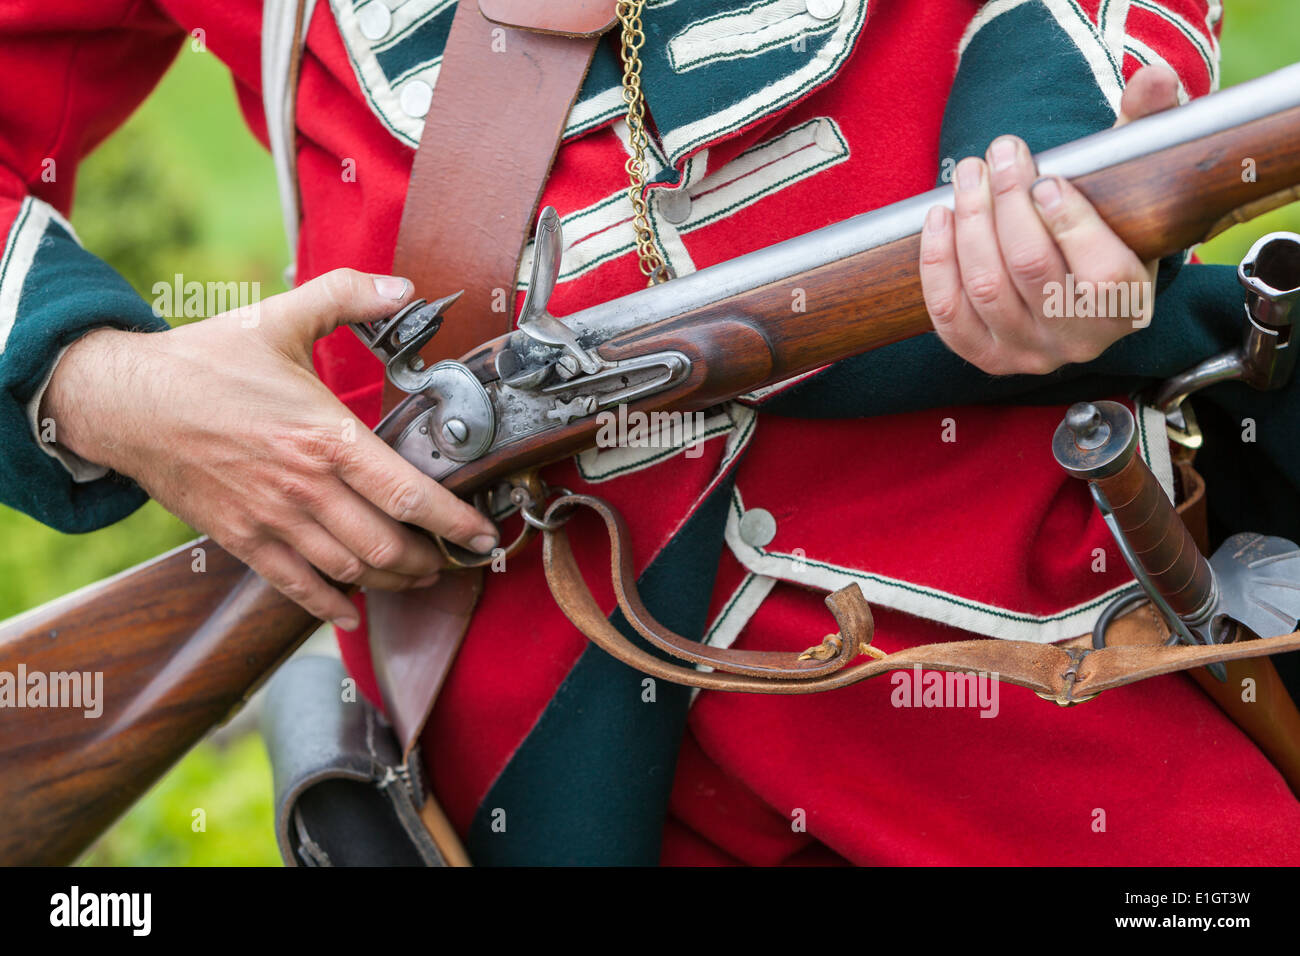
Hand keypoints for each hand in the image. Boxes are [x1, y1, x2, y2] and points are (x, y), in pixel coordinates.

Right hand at [41, 268, 499, 628]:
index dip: (455, 522)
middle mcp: (304, 486)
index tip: (485, 533)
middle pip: (386, 546)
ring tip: (417, 574)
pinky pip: (295, 586)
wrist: (125, 400)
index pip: (407, 494)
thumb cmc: (206, 361)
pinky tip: (352, 610)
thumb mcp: (280, 318)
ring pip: (350, 571)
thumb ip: (348, 297)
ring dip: (392, 580)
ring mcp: (272, 519)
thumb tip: (405, 287)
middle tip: (453, 556)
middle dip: (430, 559)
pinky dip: (330, 605)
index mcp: (325, 436)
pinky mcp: (242, 539)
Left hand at [920, 65, 1181, 374]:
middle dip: (1008, 204)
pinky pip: (948, 314)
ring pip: (986, 287)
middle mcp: (1079, 340)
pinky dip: (936, 263)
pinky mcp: (984, 355)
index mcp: (1127, 305)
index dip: (1068, 221)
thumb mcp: (1133, 181)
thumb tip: (1154, 79)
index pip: (1102, 272)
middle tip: (1000, 154)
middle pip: (1032, 269)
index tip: (1045, 178)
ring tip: (969, 175)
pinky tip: (939, 217)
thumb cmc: (1104, 225)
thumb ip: (1146, 128)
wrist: (1069, 282)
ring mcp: (1027, 353)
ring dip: (969, 223)